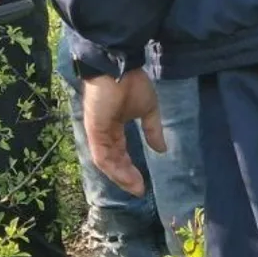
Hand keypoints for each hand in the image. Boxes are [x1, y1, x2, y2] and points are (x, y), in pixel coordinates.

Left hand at [82, 69, 165, 196]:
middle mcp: (104, 132)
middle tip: (139, 190)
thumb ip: (153, 130)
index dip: (130, 169)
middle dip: (126, 177)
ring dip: (121, 177)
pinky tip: (125, 177)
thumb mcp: (148, 109)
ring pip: (107, 162)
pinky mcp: (94, 130)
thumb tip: (162, 149)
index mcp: (114, 127)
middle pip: (113, 161)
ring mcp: (97, 132)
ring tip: (135, 187)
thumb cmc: (132, 83)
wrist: (118, 66)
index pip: (120, 153)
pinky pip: (102, 155)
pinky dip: (113, 168)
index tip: (142, 183)